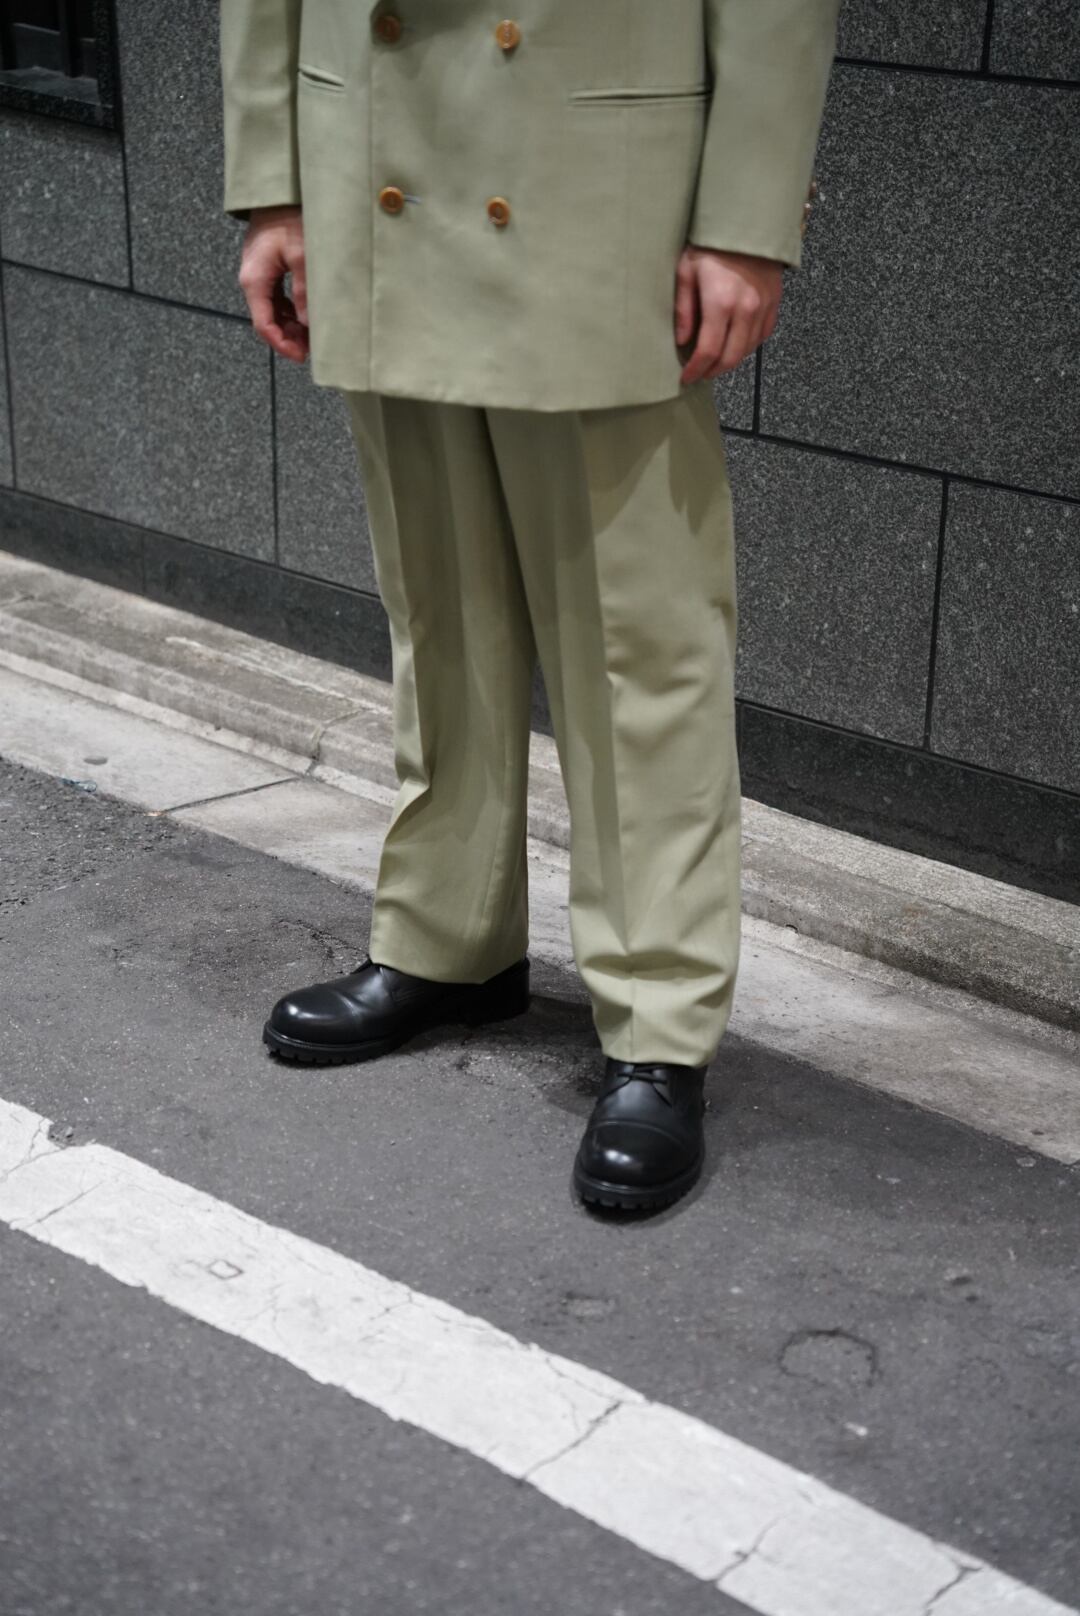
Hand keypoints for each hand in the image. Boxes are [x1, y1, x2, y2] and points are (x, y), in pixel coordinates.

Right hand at [237, 205, 308, 362]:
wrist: (279, 192)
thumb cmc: (288, 217)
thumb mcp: (302, 256)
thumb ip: (304, 292)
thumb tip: (309, 323)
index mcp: (254, 280)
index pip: (263, 325)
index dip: (282, 345)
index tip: (301, 355)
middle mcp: (253, 280)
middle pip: (267, 321)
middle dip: (288, 337)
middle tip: (312, 347)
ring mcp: (260, 274)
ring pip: (273, 311)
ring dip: (291, 325)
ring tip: (312, 333)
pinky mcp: (268, 268)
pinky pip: (277, 298)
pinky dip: (291, 310)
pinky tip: (306, 314)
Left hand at [674, 246, 783, 384]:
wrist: (747, 220)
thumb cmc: (712, 243)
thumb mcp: (687, 272)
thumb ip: (684, 310)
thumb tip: (682, 341)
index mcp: (721, 302)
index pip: (708, 351)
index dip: (696, 370)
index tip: (687, 378)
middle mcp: (746, 309)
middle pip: (731, 358)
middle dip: (713, 372)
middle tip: (700, 374)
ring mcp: (763, 306)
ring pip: (748, 350)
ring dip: (730, 361)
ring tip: (714, 361)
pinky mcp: (774, 302)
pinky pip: (763, 335)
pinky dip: (748, 346)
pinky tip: (735, 344)